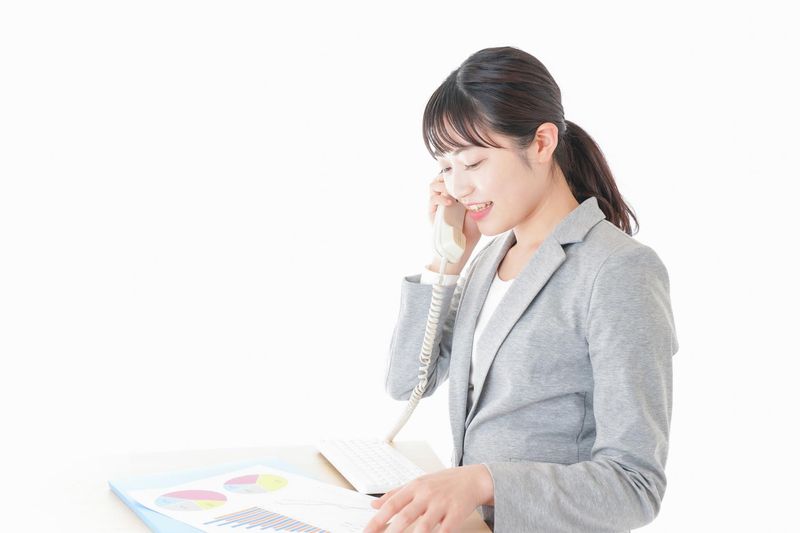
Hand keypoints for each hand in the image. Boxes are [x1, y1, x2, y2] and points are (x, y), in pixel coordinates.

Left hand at [362, 464, 493, 532]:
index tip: (366, 531)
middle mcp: (427, 495)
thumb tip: (374, 504)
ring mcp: (442, 504)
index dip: (377, 519)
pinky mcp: (456, 513)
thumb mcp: (417, 482)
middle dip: (391, 532)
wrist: (473, 479)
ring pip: (425, 525)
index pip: (392, 504)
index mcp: (414, 487)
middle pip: (405, 516)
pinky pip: (445, 530)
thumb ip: (395, 493)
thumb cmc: (443, 482)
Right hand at [428, 174, 481, 251]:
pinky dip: (440, 198)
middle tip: (458, 182)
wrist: (461, 248)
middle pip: (440, 176)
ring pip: (433, 185)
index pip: (451, 175)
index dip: (455, 171)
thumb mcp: (477, 210)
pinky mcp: (431, 212)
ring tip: (454, 193)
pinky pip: (432, 199)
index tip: (464, 172)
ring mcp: (437, 204)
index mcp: (455, 193)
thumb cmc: (471, 230)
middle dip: (448, 176)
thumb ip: (474, 196)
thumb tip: (476, 182)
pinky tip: (450, 203)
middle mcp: (445, 196)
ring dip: (443, 186)